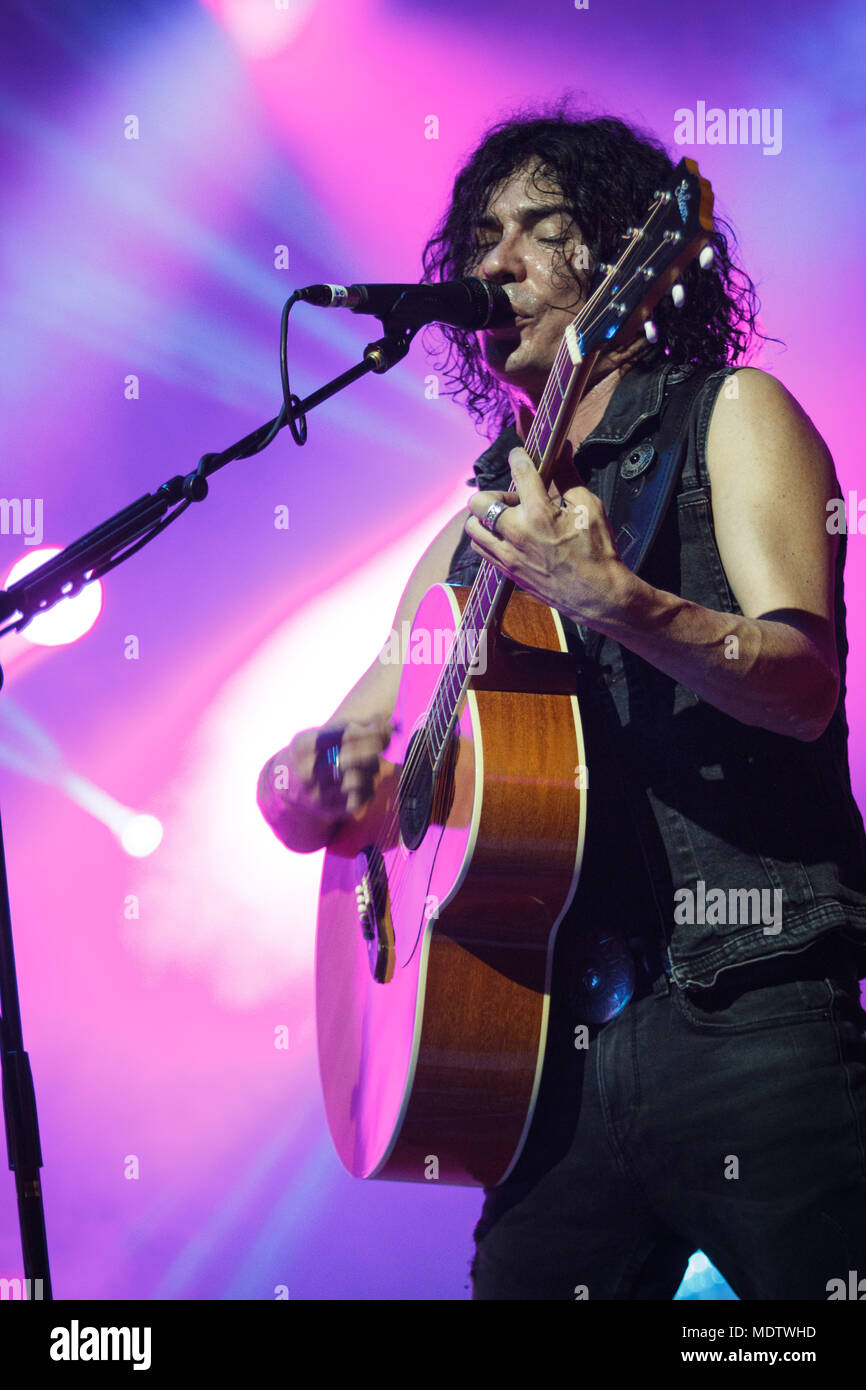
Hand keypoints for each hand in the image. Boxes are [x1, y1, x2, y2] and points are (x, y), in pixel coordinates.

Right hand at [266, 715, 395, 821]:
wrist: (285, 788)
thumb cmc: (312, 755)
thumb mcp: (318, 736)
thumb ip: (348, 727)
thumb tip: (382, 723)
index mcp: (304, 747)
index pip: (345, 735)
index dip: (370, 730)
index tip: (384, 727)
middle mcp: (308, 772)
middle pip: (354, 756)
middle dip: (376, 746)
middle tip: (386, 741)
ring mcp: (318, 794)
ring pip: (360, 779)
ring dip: (374, 767)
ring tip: (374, 761)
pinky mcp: (330, 811)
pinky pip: (361, 798)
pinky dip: (370, 787)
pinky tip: (368, 780)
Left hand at [464, 406, 633, 627]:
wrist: (599, 596)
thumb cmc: (599, 551)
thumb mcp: (589, 507)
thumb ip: (569, 476)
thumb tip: (563, 449)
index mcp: (540, 513)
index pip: (519, 471)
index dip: (518, 457)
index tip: (519, 455)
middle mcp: (517, 533)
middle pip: (479, 501)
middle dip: (494, 493)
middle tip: (515, 500)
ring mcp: (508, 555)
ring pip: (473, 527)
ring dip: (486, 517)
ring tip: (508, 520)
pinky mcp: (507, 571)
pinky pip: (481, 549)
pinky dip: (488, 538)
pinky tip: (508, 537)